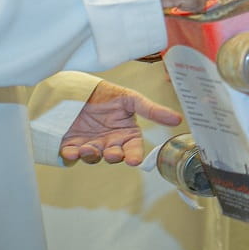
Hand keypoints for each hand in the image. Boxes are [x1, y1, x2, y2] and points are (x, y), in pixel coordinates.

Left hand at [59, 80, 182, 165]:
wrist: (77, 89)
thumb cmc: (105, 93)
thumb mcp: (131, 99)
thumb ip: (152, 111)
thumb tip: (178, 118)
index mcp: (125, 134)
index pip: (133, 148)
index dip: (134, 155)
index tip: (133, 160)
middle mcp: (109, 142)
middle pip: (113, 156)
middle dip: (112, 156)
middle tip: (112, 153)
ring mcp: (90, 145)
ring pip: (93, 157)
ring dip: (91, 156)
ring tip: (88, 148)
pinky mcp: (71, 145)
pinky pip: (71, 155)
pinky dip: (71, 155)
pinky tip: (71, 151)